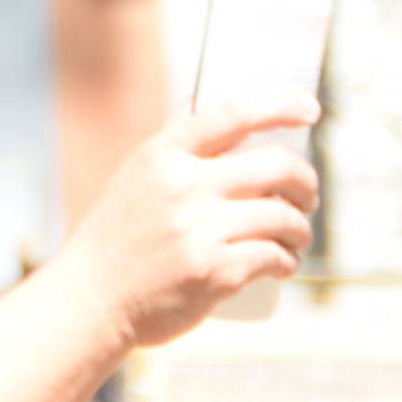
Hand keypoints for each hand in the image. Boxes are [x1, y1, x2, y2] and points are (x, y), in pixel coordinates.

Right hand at [65, 102, 320, 347]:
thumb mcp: (136, 176)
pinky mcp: (213, 274)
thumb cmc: (117, 236)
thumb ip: (172, 140)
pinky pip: (272, 257)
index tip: (310, 110)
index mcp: (165, 155)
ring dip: (302, 227)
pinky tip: (285, 263)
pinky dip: (287, 260)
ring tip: (298, 235)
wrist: (91, 301)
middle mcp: (184, 187)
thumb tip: (203, 101)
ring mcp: (200, 232)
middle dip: (306, 181)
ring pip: (282, 216)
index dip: (283, 104)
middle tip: (307, 195)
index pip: (236, 111)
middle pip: (276, 165)